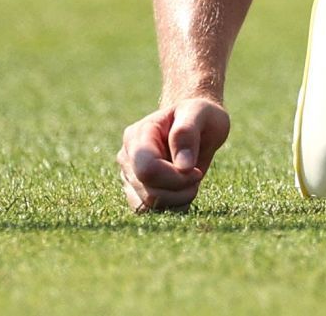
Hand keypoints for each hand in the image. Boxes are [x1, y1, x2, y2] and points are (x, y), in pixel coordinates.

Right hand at [117, 97, 229, 212]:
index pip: (148, 170)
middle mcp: (127, 157)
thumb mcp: (199, 113)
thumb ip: (187, 133)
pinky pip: (149, 212)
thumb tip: (183, 166)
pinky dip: (171, 208)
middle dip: (180, 190)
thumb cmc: (198, 115)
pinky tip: (183, 192)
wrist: (195, 123)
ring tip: (190, 182)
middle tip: (196, 175)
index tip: (195, 170)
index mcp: (137, 135)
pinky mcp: (136, 192)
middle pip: (149, 192)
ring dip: (177, 201)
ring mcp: (129, 176)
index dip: (175, 178)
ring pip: (147, 206)